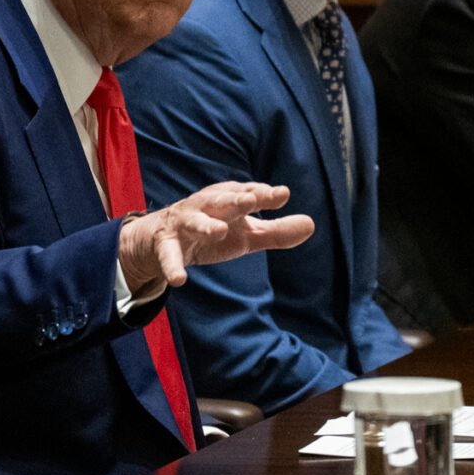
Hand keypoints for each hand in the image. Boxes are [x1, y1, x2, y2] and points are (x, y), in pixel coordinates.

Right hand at [117, 181, 314, 294]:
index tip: (281, 195)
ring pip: (194, 222)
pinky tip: (179, 280)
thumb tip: (311, 225)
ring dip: (206, 225)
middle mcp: (205, 207)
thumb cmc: (214, 230)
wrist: (162, 239)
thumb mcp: (247, 233)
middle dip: (236, 199)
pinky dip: (173, 267)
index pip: (247, 193)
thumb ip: (277, 231)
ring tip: (220, 231)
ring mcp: (184, 225)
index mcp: (227, 200)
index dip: (262, 194)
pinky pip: (169, 256)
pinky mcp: (166, 245)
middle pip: (221, 201)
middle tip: (252, 200)